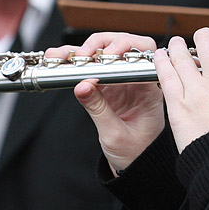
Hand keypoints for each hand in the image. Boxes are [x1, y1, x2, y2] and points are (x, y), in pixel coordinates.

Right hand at [46, 32, 164, 173]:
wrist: (136, 165)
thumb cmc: (136, 151)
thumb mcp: (115, 134)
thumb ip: (99, 110)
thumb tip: (82, 86)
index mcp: (150, 87)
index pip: (144, 53)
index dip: (126, 46)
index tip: (108, 56)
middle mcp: (136, 79)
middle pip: (122, 45)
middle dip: (101, 44)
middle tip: (83, 55)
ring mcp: (119, 81)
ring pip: (103, 54)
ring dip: (82, 50)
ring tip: (61, 56)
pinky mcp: (104, 87)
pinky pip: (89, 68)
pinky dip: (73, 62)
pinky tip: (58, 60)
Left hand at [154, 24, 208, 152]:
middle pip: (207, 42)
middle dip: (204, 36)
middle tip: (202, 41)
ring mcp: (196, 92)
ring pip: (182, 55)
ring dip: (179, 46)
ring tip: (178, 44)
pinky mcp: (178, 104)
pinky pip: (166, 75)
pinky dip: (162, 62)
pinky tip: (161, 56)